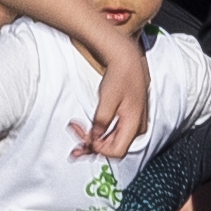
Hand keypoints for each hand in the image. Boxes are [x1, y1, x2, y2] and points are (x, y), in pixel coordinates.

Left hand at [72, 35, 151, 158]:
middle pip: (113, 149)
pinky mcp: (127, 120)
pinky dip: (99, 136)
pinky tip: (87, 135)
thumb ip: (101, 121)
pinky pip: (113, 134)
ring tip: (77, 145)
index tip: (84, 140)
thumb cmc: (121, 75)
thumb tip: (95, 137)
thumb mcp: (108, 98)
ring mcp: (132, 125)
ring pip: (112, 143)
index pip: (117, 150)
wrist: (127, 60)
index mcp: (135, 124)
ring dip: (94, 144)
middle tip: (74, 148)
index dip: (98, 149)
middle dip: (93, 148)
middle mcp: (136, 128)